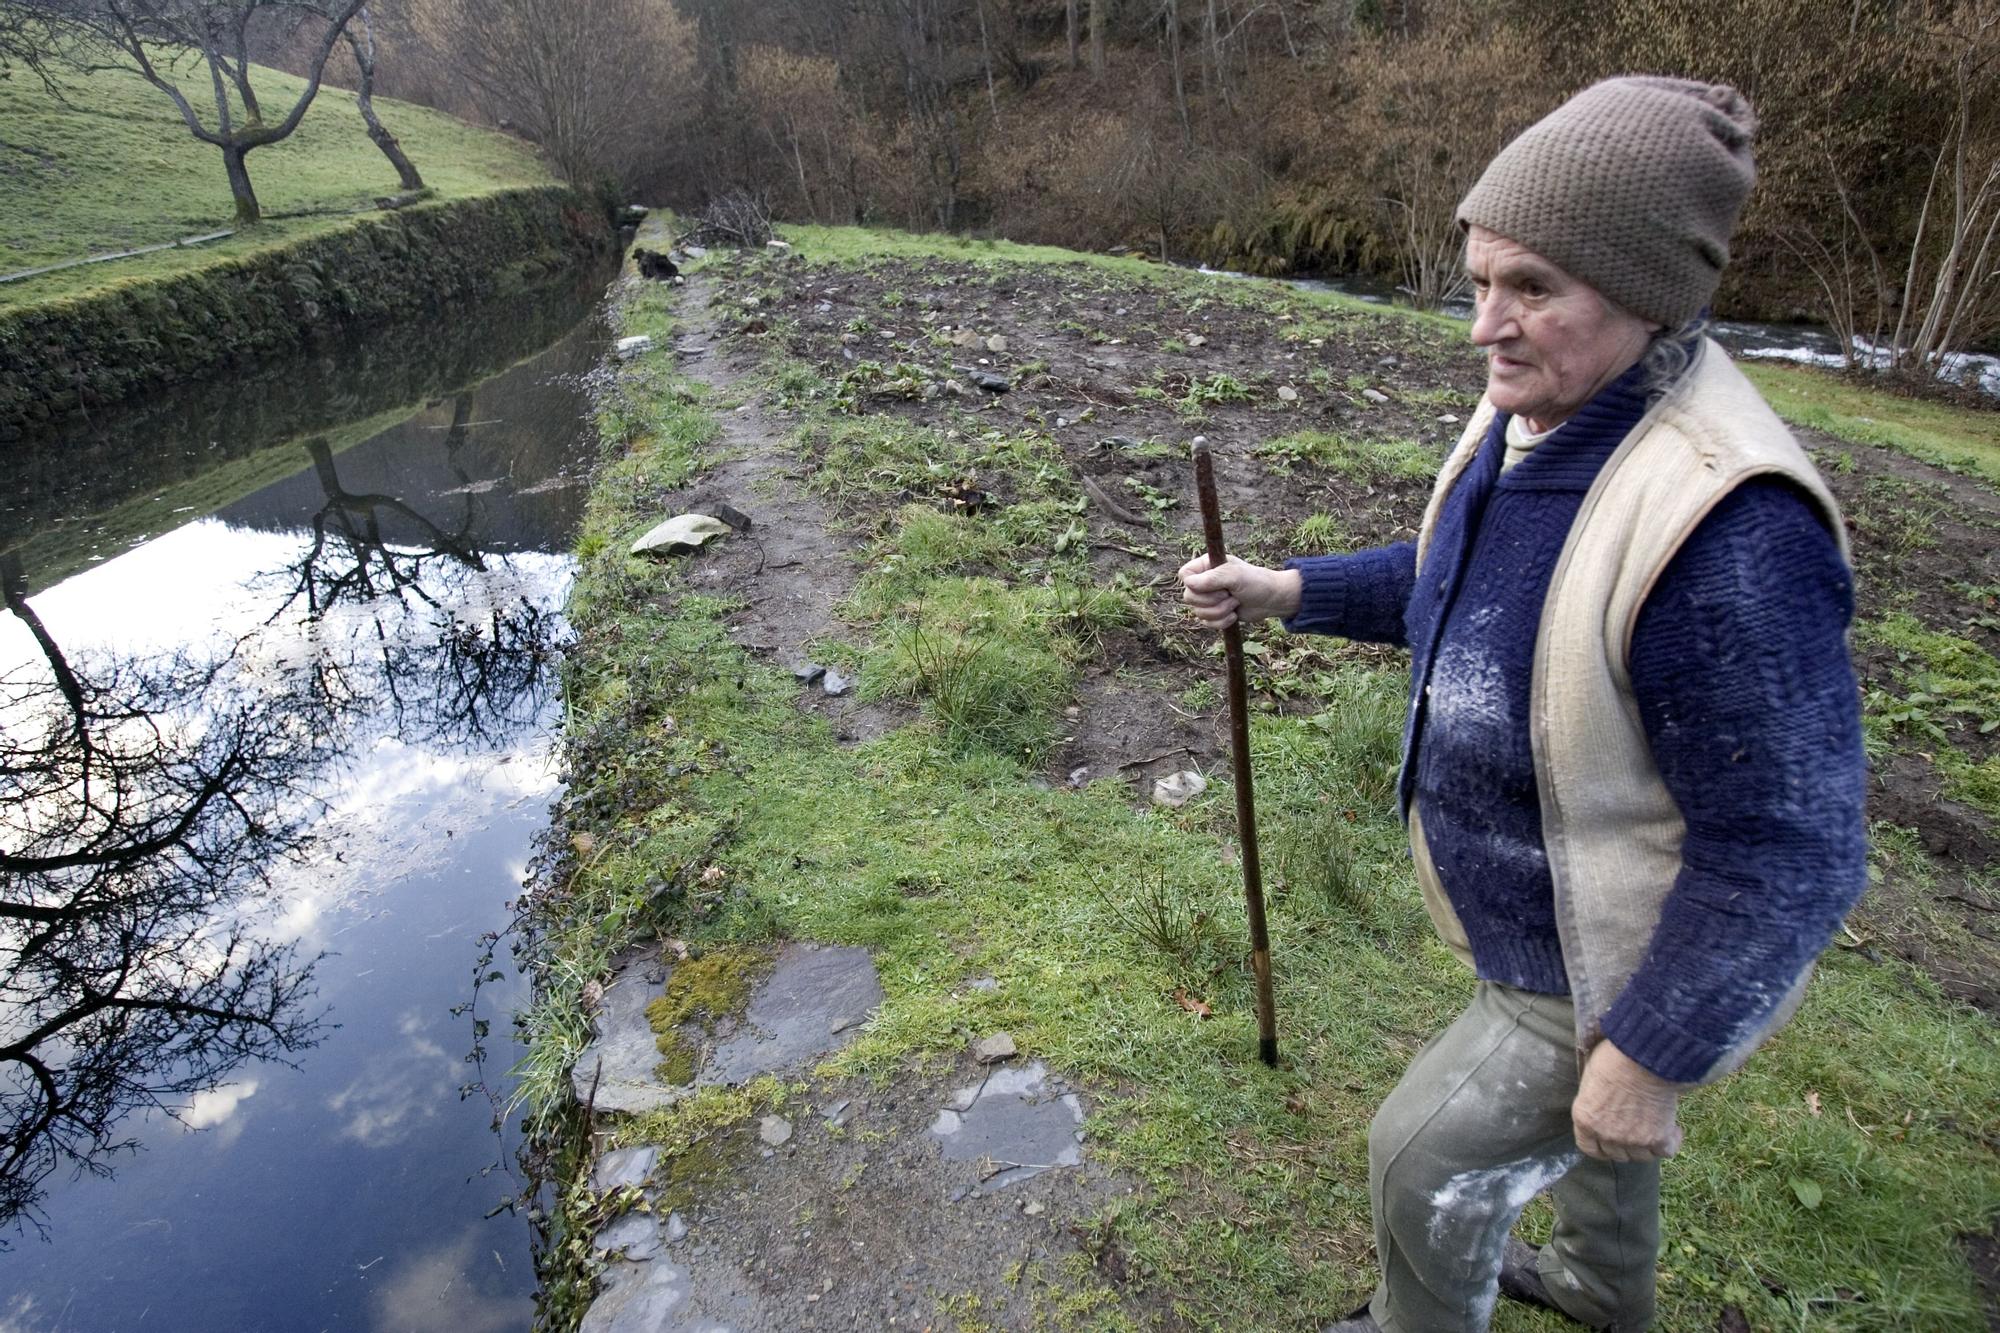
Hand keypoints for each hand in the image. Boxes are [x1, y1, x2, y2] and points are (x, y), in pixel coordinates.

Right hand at [1178, 554, 1301, 628]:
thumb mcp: (1235, 576)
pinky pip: (1206, 623)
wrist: (1272, 600)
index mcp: (1206, 566)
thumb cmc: (1256, 582)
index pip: (1184, 575)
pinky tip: (1234, 616)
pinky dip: (1221, 622)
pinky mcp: (1214, 614)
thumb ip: (1212, 578)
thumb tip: (1189, 584)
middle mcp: (1204, 581)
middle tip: (1229, 594)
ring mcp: (1208, 598)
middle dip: (1211, 601)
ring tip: (1235, 603)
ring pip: (1198, 613)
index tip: (1211, 586)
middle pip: (1188, 597)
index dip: (1193, 584)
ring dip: (1219, 611)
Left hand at [1571, 1040, 1683, 1162]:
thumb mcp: (1591, 1076)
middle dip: (1625, 1144)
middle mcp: (1606, 1134)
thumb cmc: (1614, 1057)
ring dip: (1647, 1145)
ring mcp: (1632, 1139)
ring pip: (1641, 1157)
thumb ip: (1593, 1099)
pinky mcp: (1658, 1138)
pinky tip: (1672, 1129)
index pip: (1589, 1148)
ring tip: (1653, 1126)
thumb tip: (1601, 1102)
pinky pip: (1666, 1152)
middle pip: (1617, 1155)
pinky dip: (1670, 1142)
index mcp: (1585, 1119)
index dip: (1601, 1146)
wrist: (1643, 1056)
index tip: (1610, 1139)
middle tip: (1635, 1128)